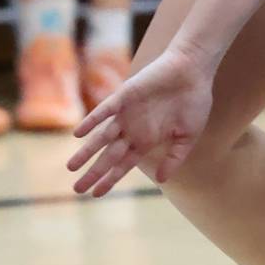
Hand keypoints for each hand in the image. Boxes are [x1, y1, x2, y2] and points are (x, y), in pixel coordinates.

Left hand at [68, 43, 215, 197]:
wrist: (193, 71)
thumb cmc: (194, 101)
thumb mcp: (188, 136)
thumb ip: (175, 158)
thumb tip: (162, 181)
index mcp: (147, 140)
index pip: (123, 165)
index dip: (109, 179)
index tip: (96, 194)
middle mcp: (133, 129)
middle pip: (108, 156)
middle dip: (93, 173)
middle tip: (77, 190)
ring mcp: (127, 113)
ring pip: (102, 137)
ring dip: (86, 151)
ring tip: (71, 167)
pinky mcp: (125, 95)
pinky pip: (105, 111)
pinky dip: (92, 121)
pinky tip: (78, 134)